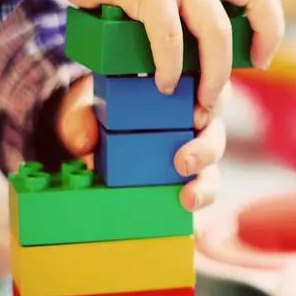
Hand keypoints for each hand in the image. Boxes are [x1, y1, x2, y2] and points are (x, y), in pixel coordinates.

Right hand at [0, 0, 283, 111]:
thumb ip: (180, 16)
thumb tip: (189, 71)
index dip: (270, 24)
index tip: (260, 58)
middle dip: (260, 41)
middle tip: (237, 79)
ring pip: (215, 28)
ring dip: (214, 73)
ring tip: (199, 102)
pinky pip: (169, 33)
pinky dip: (169, 65)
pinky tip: (162, 82)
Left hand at [56, 74, 229, 211]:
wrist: (90, 135)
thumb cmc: (99, 109)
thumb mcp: (86, 104)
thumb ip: (80, 116)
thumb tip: (84, 142)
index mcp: (181, 92)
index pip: (211, 91)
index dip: (213, 103)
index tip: (196, 117)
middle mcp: (194, 123)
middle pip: (216, 133)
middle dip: (207, 149)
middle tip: (183, 162)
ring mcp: (194, 153)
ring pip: (214, 167)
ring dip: (206, 184)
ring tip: (188, 196)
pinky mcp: (188, 180)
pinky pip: (204, 190)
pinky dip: (200, 198)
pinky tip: (186, 204)